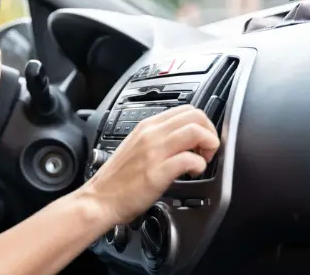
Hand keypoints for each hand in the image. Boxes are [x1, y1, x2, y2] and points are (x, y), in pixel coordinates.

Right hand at [83, 105, 219, 224]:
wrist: (99, 199)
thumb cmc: (117, 179)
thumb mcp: (136, 147)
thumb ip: (157, 139)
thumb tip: (182, 139)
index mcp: (146, 126)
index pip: (186, 109)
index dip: (201, 124)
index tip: (200, 141)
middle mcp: (151, 134)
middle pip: (196, 116)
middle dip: (209, 132)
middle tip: (205, 150)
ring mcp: (154, 151)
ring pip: (196, 131)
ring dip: (208, 146)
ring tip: (202, 160)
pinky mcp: (157, 172)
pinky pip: (190, 159)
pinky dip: (200, 166)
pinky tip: (192, 174)